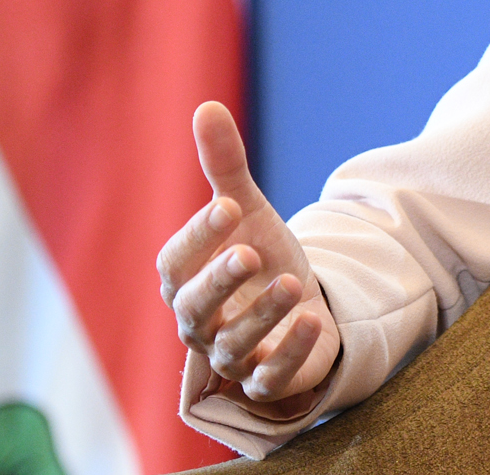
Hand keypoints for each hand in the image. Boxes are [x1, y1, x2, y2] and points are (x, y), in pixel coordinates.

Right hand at [157, 102, 341, 419]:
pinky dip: (289, 351)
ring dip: (263, 314)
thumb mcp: (249, 212)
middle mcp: (200, 324)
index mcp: (185, 281)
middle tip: (249, 250)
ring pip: (235, 344)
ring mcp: (232, 357)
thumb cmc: (261, 256)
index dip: (199, 236)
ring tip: (292, 281)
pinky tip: (313, 320)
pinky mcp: (268, 382)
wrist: (300, 306)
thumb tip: (206, 107)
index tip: (229, 205)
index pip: (175, 263)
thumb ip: (225, 167)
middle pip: (195, 309)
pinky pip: (272, 377)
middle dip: (220, 281)